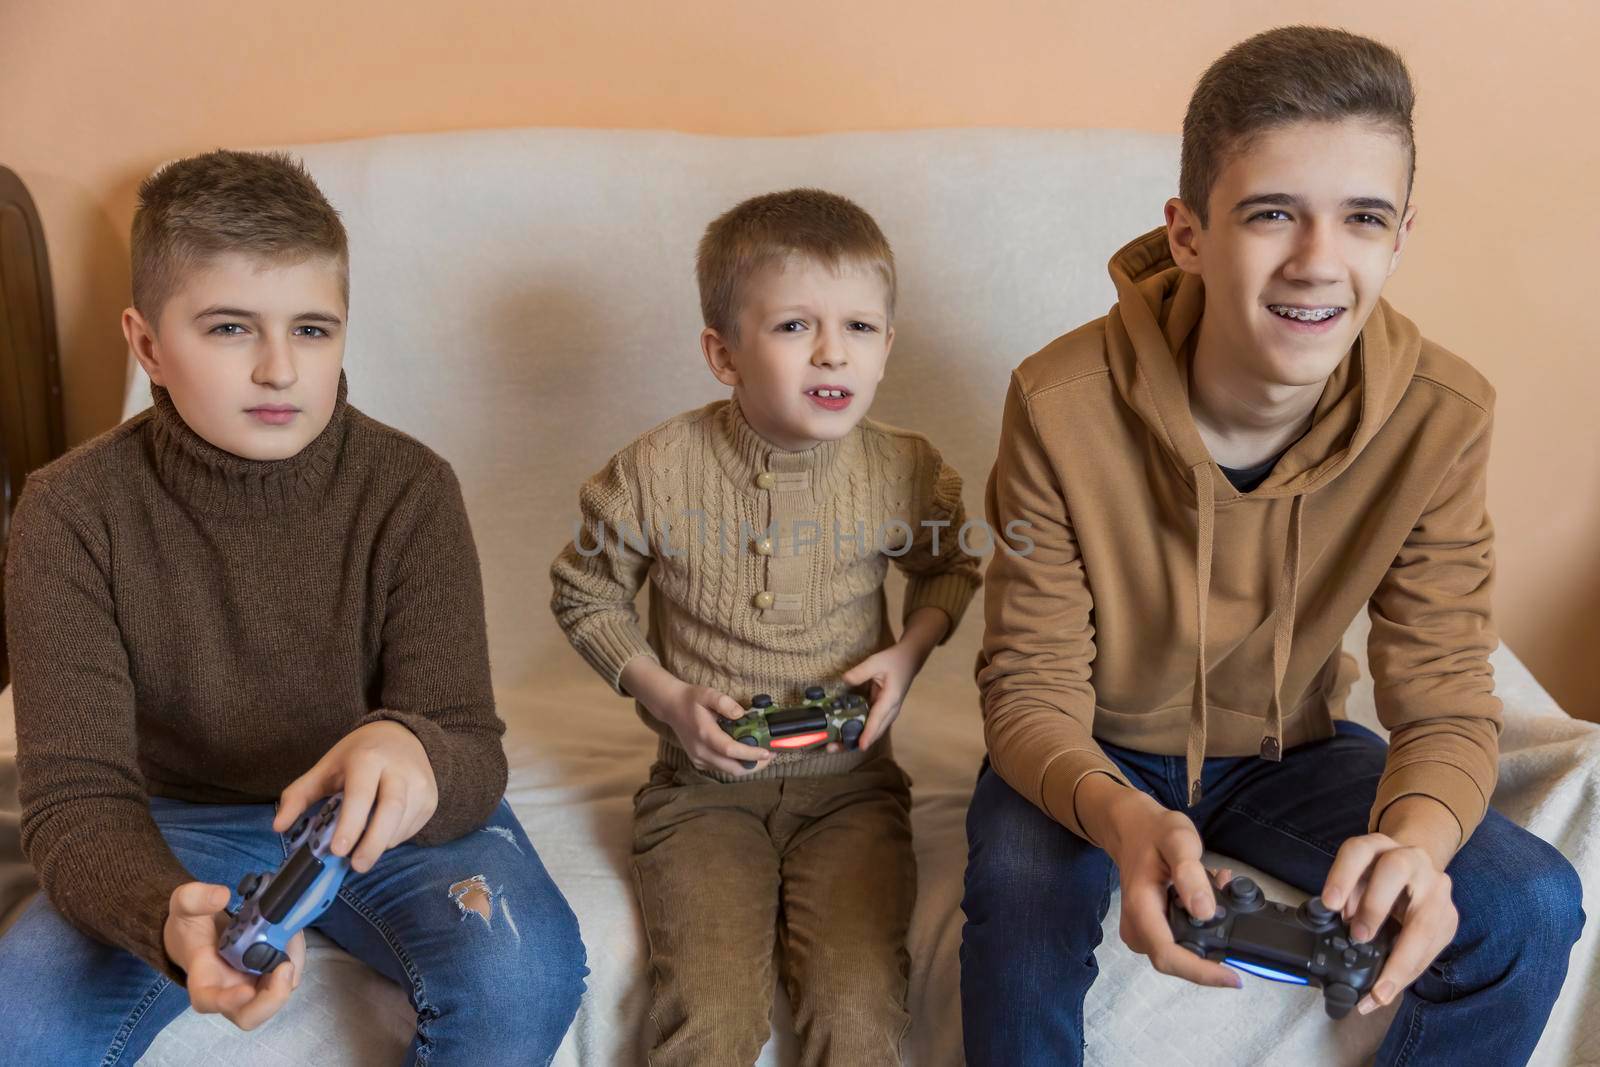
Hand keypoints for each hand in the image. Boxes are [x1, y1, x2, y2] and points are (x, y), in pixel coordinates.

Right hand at [163, 882, 305, 1029]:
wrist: (201, 929)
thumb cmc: (190, 924)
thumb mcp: (184, 904)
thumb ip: (195, 898)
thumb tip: (222, 896)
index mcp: (202, 979)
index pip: (209, 1001)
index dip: (228, 1002)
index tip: (246, 990)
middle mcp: (228, 990)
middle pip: (250, 1014)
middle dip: (272, 998)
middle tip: (285, 967)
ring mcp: (250, 984)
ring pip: (276, 994)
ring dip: (291, 969)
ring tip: (291, 934)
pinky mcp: (267, 973)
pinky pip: (287, 974)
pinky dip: (295, 955)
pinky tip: (292, 931)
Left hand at [274, 721, 437, 872]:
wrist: (401, 735)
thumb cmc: (357, 756)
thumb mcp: (325, 768)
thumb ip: (299, 796)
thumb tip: (278, 827)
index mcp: (367, 758)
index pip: (361, 794)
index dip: (351, 823)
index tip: (338, 850)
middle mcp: (398, 769)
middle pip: (391, 809)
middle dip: (373, 842)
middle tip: (356, 866)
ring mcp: (420, 783)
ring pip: (403, 823)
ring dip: (382, 844)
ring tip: (364, 854)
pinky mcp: (431, 798)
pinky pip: (412, 827)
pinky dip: (394, 839)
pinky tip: (380, 837)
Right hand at [621, 657, 773, 775]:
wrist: (672, 707)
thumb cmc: (691, 699)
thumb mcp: (708, 694)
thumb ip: (725, 703)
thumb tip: (741, 714)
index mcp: (704, 734)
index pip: (731, 750)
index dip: (751, 754)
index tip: (768, 752)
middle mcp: (701, 751)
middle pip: (732, 768)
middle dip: (755, 765)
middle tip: (771, 755)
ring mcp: (699, 759)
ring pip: (729, 771)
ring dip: (748, 766)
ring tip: (763, 755)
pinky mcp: (699, 762)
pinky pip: (722, 769)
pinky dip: (736, 764)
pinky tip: (746, 754)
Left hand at [840, 606, 948, 749]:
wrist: (909, 660)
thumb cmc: (894, 661)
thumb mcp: (876, 662)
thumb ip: (860, 671)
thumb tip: (844, 680)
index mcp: (890, 699)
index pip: (878, 719)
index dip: (868, 733)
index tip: (861, 746)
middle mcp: (890, 711)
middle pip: (874, 732)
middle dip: (855, 742)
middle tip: (832, 748)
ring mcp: (887, 713)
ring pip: (872, 732)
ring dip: (855, 740)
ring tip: (834, 746)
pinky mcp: (882, 712)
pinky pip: (870, 726)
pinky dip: (857, 732)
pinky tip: (842, 735)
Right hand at [1081, 775, 1241, 989]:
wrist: (1131, 827)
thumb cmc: (1153, 832)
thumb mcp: (1177, 840)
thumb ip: (1190, 872)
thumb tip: (1205, 913)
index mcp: (1140, 909)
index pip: (1168, 956)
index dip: (1202, 973)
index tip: (1236, 978)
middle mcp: (1137, 929)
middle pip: (1179, 960)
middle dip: (1213, 942)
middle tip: (1230, 900)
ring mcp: (1142, 933)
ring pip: (1184, 951)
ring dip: (1209, 930)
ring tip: (1219, 887)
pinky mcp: (1151, 932)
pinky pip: (1182, 940)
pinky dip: (1202, 925)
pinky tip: (1209, 894)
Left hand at [1321, 826, 1456, 1015]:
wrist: (1416, 872)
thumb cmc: (1376, 879)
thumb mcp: (1357, 880)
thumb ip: (1348, 897)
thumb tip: (1342, 925)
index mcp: (1379, 847)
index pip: (1358, 851)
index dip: (1342, 875)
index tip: (1329, 904)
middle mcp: (1411, 859)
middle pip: (1394, 870)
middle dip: (1375, 906)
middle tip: (1358, 937)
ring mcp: (1436, 886)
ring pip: (1424, 919)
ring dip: (1400, 960)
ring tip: (1378, 991)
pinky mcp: (1450, 915)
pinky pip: (1433, 948)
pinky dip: (1409, 973)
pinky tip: (1391, 990)